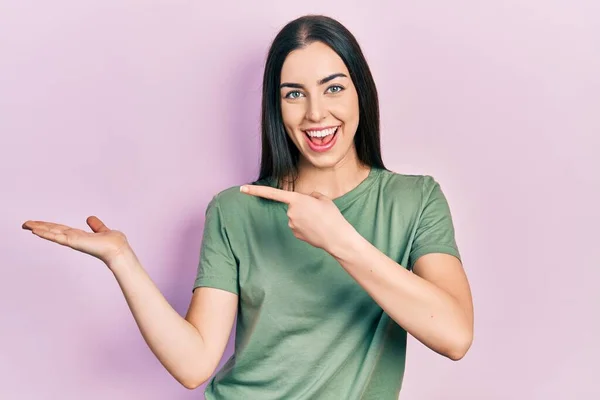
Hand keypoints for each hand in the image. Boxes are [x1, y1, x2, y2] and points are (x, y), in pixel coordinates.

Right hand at [22, 216, 132, 267]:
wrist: (118, 250)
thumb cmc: (114, 243)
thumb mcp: (102, 230)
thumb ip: (96, 225)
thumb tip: (90, 218)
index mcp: (79, 236)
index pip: (60, 229)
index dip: (49, 226)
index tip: (38, 224)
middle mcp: (74, 238)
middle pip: (53, 231)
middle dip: (39, 227)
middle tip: (25, 224)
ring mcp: (72, 240)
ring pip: (52, 233)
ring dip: (39, 229)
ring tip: (26, 225)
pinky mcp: (73, 242)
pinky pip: (57, 236)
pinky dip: (45, 233)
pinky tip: (35, 230)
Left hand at [240, 185, 354, 252]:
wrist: (336, 237)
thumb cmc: (331, 216)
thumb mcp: (323, 199)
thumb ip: (311, 195)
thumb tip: (307, 199)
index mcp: (296, 199)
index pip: (272, 193)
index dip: (256, 191)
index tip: (242, 189)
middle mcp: (290, 212)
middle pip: (293, 205)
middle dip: (303, 207)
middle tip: (318, 212)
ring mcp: (291, 224)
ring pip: (295, 216)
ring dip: (305, 217)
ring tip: (319, 221)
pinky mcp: (294, 233)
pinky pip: (298, 226)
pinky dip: (306, 226)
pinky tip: (315, 229)